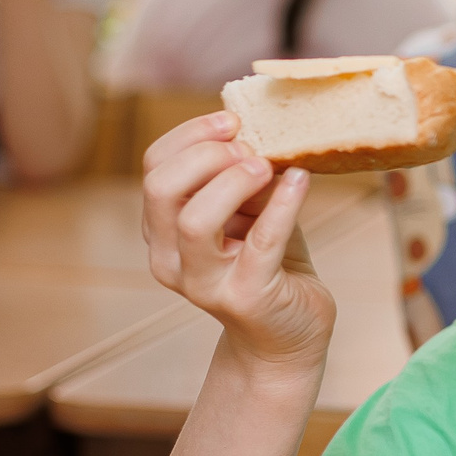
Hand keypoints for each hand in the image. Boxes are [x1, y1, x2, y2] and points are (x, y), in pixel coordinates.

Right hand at [141, 111, 334, 368]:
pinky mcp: (246, 296)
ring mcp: (203, 282)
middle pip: (161, 189)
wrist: (289, 334)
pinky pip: (261, 242)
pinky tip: (302, 180)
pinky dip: (284, 205)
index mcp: (161, 232)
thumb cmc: (270, 264)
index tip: (232, 121)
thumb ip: (245, 178)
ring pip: (194, 220)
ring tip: (269, 165)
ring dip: (233, 181)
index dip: (189, 136)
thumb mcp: (252, 212)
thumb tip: (257, 129)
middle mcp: (170, 259)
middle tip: (250, 147)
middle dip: (205, 155)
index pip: (154, 168)